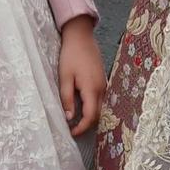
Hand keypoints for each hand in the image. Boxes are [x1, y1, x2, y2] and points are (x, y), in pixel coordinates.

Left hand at [58, 16, 106, 135]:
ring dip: (91, 116)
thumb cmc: (71, 55)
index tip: (71, 133)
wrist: (81, 36)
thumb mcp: (65, 77)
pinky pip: (100, 99)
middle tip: (73, 129)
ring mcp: (104, 84)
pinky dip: (93, 107)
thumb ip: (67, 98)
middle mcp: (102, 88)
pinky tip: (83, 107)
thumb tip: (69, 117)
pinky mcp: (103, 80)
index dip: (82, 128)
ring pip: (100, 107)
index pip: (91, 116)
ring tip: (76, 120)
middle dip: (87, 125)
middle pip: (98, 114)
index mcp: (92, 88)